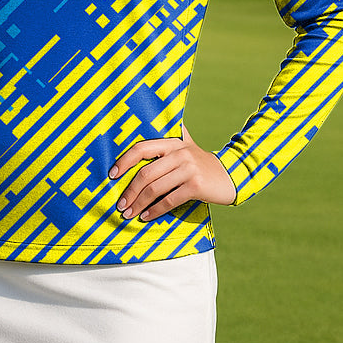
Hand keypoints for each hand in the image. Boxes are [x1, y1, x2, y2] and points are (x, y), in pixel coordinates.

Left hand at [109, 125, 236, 222]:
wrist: (231, 175)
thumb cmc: (200, 163)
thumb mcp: (185, 145)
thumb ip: (167, 138)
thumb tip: (141, 125)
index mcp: (172, 142)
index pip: (142, 148)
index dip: (124, 161)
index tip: (111, 175)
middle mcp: (179, 153)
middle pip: (146, 173)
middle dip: (130, 191)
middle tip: (120, 204)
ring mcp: (189, 169)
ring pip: (155, 189)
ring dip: (139, 204)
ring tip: (129, 213)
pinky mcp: (196, 186)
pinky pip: (169, 200)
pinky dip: (155, 211)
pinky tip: (146, 217)